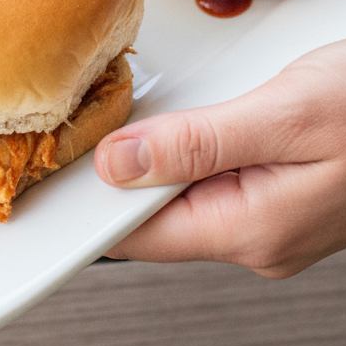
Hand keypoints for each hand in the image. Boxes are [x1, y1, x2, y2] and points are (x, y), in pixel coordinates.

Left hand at [96, 35, 345, 276]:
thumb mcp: (285, 112)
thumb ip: (198, 143)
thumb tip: (118, 165)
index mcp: (254, 229)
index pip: (139, 237)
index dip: (92, 201)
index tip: (58, 162)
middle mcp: (261, 238)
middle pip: (157, 214)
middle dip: (126, 166)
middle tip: (104, 116)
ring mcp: (276, 220)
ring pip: (187, 192)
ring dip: (165, 151)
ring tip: (162, 108)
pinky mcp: (287, 194)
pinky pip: (218, 178)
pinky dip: (197, 145)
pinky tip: (203, 114)